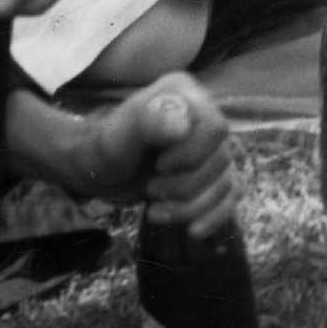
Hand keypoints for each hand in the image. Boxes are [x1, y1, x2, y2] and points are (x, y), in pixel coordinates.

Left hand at [70, 75, 237, 237]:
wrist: (98, 173)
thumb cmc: (105, 148)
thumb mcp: (120, 135)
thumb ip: (149, 123)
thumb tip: (184, 126)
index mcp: (187, 96)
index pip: (215, 127)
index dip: (191, 155)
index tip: (158, 166)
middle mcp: (205, 118)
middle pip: (221, 159)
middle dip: (186, 186)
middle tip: (151, 190)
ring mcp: (210, 149)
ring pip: (225, 182)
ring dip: (191, 206)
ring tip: (155, 211)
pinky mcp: (210, 176)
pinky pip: (228, 198)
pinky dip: (213, 216)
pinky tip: (192, 231)